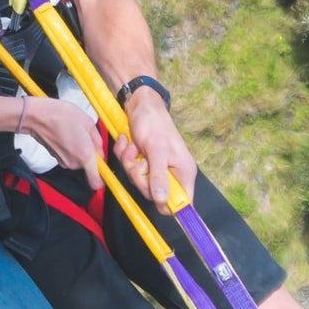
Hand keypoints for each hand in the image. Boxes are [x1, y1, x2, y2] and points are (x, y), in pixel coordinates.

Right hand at [23, 98, 104, 191]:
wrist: (36, 116)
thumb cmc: (61, 116)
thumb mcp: (88, 122)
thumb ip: (98, 140)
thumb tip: (99, 150)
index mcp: (85, 156)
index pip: (96, 182)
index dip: (102, 178)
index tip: (104, 169)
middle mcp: (74, 163)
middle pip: (89, 165)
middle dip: (90, 152)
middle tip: (85, 136)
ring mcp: (63, 162)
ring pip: (78, 160)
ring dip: (79, 149)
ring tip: (74, 132)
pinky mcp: (56, 158)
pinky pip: (69, 156)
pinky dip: (69, 147)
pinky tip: (65, 134)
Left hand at [120, 92, 197, 213]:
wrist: (140, 104)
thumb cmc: (154, 124)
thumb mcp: (156, 150)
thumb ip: (159, 176)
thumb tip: (162, 200)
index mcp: (183, 172)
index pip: (182, 203)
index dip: (167, 204)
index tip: (152, 191)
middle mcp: (171, 173)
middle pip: (153, 193)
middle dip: (140, 176)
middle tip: (140, 160)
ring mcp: (156, 167)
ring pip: (138, 180)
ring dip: (130, 163)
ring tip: (133, 147)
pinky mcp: (142, 161)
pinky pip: (129, 168)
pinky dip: (125, 155)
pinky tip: (128, 143)